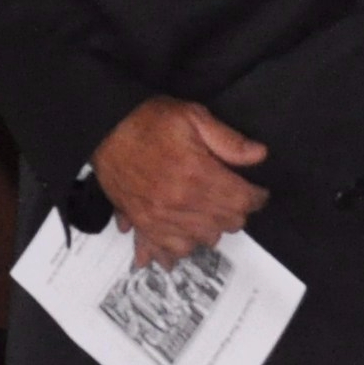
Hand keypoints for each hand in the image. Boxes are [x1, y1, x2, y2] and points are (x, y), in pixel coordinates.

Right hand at [93, 97, 269, 267]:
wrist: (104, 128)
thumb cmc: (148, 120)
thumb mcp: (193, 116)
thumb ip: (228, 139)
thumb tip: (259, 155)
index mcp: (197, 174)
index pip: (242, 201)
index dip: (257, 197)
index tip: (258, 193)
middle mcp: (179, 202)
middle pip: (225, 223)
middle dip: (236, 211)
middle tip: (234, 198)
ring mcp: (159, 216)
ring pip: (202, 239)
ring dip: (212, 228)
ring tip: (210, 213)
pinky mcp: (142, 222)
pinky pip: (168, 248)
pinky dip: (180, 247)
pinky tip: (185, 240)